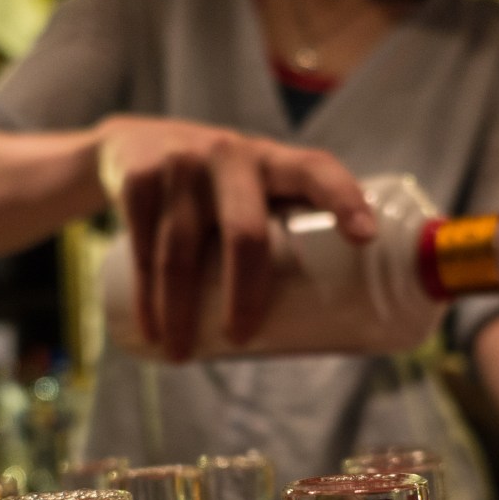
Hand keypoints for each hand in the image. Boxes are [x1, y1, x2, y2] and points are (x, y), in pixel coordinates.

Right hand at [95, 115, 375, 360]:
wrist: (133, 143)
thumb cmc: (217, 188)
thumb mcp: (252, 188)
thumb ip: (280, 229)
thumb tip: (327, 324)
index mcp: (273, 160)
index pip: (317, 171)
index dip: (344, 199)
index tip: (365, 238)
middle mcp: (230, 155)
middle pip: (244, 234)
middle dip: (243, 295)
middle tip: (240, 339)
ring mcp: (181, 166)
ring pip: (181, 253)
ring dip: (180, 313)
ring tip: (183, 355)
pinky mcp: (138, 180)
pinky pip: (142, 251)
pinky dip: (146, 300)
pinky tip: (151, 330)